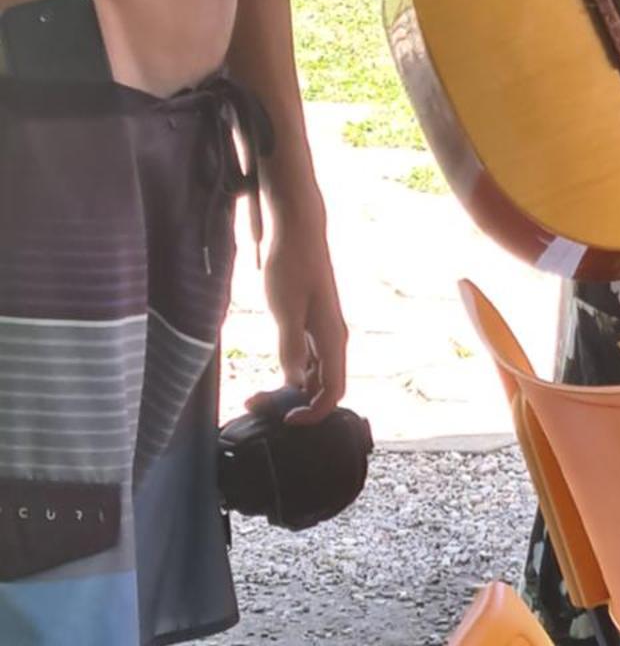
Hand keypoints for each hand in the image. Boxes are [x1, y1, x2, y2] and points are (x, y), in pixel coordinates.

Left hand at [256, 212, 347, 424]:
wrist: (297, 228)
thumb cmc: (291, 265)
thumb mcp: (285, 310)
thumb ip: (290, 350)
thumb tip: (293, 383)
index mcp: (332, 337)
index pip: (334, 391)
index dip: (315, 414)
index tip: (286, 420)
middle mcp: (331, 336)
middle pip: (321, 386)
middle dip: (294, 403)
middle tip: (256, 403)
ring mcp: (321, 329)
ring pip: (311, 373)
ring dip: (288, 388)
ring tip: (255, 393)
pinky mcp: (309, 321)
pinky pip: (304, 357)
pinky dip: (288, 369)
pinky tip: (267, 369)